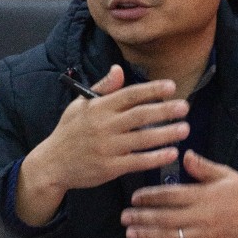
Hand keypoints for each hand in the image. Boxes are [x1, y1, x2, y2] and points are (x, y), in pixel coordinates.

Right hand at [16, 64, 189, 225]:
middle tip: (184, 107)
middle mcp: (103, 126)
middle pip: (140, 115)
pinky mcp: (109, 168)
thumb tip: (119, 69)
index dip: (151, 90)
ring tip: (185, 129)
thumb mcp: (80, 105)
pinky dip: (155, 157)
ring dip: (166, 134)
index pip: (129, 95)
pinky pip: (137, 161)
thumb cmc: (68, 132)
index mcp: (98, 108)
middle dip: (165, 110)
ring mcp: (107, 148)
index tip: (171, 87)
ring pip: (143, 139)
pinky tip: (171, 153)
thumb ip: (102, 88)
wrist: (52, 164)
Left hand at [120, 150, 237, 237]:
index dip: (150, 196)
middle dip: (142, 217)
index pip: (171, 195)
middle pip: (165, 217)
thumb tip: (185, 154)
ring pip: (170, 236)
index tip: (134, 197)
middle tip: (124, 216)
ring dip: (147, 235)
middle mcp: (201, 216)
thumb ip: (203, 167)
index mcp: (204, 195)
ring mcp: (204, 235)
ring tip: (130, 232)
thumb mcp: (227, 175)